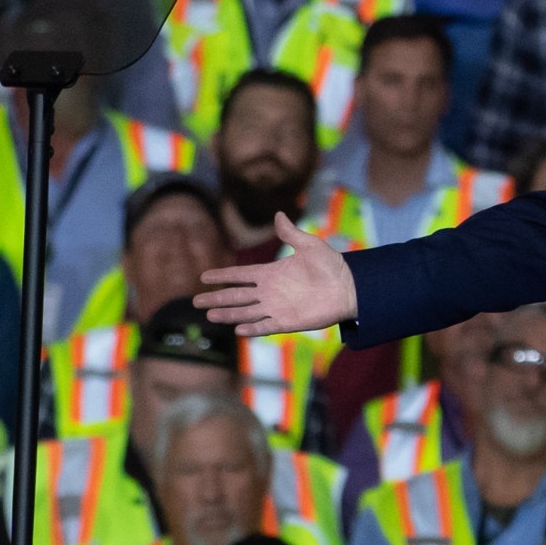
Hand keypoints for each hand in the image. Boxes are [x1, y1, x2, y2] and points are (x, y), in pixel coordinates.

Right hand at [194, 214, 355, 336]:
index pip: (240, 275)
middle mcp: (270, 292)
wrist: (349, 287)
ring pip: (246, 312)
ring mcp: (277, 308)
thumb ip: (290, 233)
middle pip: (237, 295)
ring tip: (209, 315)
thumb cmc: (331, 266)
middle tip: (196, 302)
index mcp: (271, 273)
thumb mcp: (309, 245)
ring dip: (228, 314)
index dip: (222, 276)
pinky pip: (265, 326)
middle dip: (216, 298)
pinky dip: (252, 328)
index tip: (203, 277)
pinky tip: (237, 330)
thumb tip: (278, 213)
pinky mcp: (288, 322)